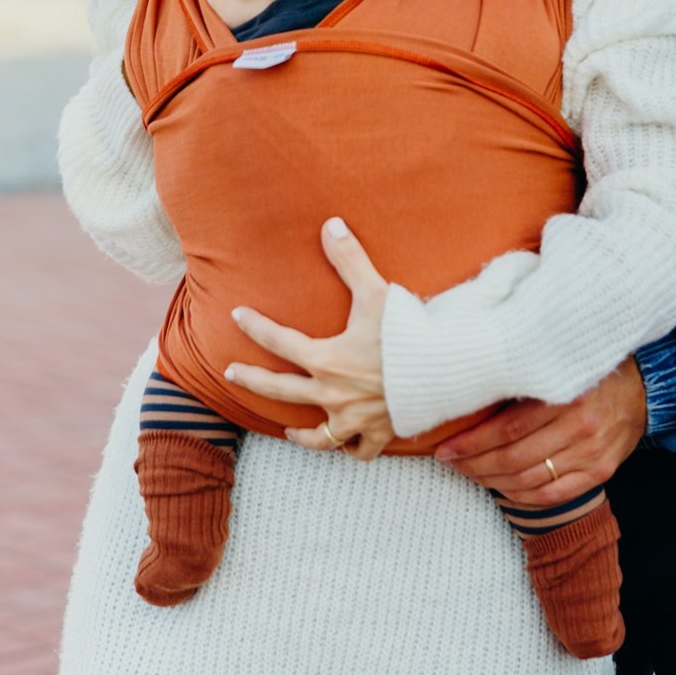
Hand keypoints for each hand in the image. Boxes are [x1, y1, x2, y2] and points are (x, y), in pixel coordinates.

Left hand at [225, 218, 395, 459]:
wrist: (444, 371)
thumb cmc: (409, 332)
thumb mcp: (376, 292)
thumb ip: (349, 260)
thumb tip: (330, 224)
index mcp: (326, 359)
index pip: (278, 341)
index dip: (255, 326)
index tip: (237, 316)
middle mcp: (332, 393)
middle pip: (280, 390)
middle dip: (252, 380)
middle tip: (231, 373)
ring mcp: (354, 417)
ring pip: (317, 436)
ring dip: (300, 433)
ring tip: (287, 429)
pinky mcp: (378, 432)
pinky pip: (358, 450)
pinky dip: (350, 449)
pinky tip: (345, 446)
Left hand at [434, 357, 646, 504]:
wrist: (640, 388)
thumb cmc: (587, 373)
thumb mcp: (556, 367)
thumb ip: (520, 382)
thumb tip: (468, 401)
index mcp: (566, 395)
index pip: (507, 428)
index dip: (472, 442)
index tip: (446, 447)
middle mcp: (582, 427)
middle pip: (515, 458)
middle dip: (475, 464)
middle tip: (452, 461)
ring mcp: (593, 453)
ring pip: (530, 480)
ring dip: (492, 480)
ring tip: (471, 472)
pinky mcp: (600, 472)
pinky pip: (552, 495)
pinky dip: (521, 495)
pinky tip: (501, 486)